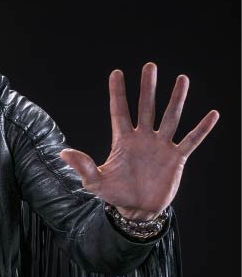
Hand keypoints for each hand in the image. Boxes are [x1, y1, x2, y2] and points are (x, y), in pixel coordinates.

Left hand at [59, 62, 219, 219]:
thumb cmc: (116, 195)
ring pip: (170, 117)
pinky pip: (191, 140)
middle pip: (146, 107)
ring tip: (182, 79)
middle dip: (148, 87)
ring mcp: (161, 146)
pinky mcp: (176, 157)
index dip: (118, 93)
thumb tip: (63, 153)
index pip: (120, 111)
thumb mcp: (96, 182)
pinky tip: (212, 114)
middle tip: (150, 66)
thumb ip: (83, 167)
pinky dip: (202, 129)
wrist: (138, 210)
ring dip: (177, 99)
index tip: (116, 73)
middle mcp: (143, 138)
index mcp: (123, 140)